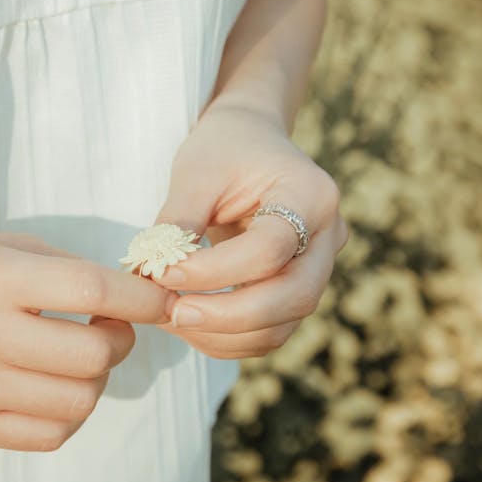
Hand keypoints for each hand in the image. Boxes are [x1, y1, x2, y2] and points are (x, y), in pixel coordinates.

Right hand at [0, 231, 175, 450]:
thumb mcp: (5, 246)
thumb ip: (69, 271)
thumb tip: (135, 300)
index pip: (90, 291)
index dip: (139, 299)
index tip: (158, 300)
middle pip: (91, 356)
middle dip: (119, 341)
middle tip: (108, 329)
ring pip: (78, 401)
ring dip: (95, 378)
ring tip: (77, 357)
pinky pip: (50, 435)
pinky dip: (68, 412)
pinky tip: (54, 386)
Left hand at [150, 108, 348, 358]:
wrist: (250, 143)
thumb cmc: (224, 149)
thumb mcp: (196, 172)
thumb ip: (179, 221)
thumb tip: (152, 274)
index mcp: (311, 195)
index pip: (269, 249)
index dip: (215, 270)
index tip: (163, 273)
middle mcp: (329, 236)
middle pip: (293, 297)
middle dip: (227, 316)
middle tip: (172, 313)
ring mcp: (319, 268)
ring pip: (282, 326)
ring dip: (224, 335)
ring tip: (171, 319)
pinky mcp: (296, 290)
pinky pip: (269, 332)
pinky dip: (227, 338)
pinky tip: (188, 324)